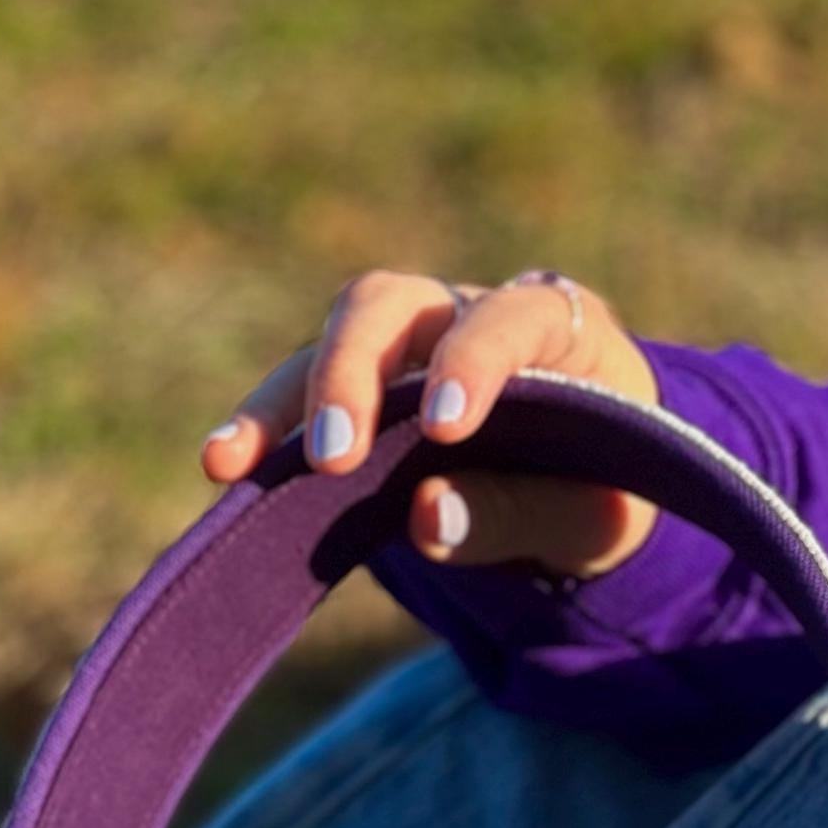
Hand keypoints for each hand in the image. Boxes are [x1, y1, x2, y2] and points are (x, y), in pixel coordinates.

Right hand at [200, 268, 660, 577]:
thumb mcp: (589, 521)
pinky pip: (304, 396)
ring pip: (332, 339)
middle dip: (353, 376)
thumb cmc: (602, 492)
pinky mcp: (363, 389)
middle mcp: (467, 313)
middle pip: (392, 305)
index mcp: (557, 327)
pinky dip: (265, 431)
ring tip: (231, 464)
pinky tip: (225, 470)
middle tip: (334, 459)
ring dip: (283, 401)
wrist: (587, 485)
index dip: (474, 361)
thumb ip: (518, 516)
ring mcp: (406, 346)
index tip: (446, 425)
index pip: (509, 318)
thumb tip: (423, 517)